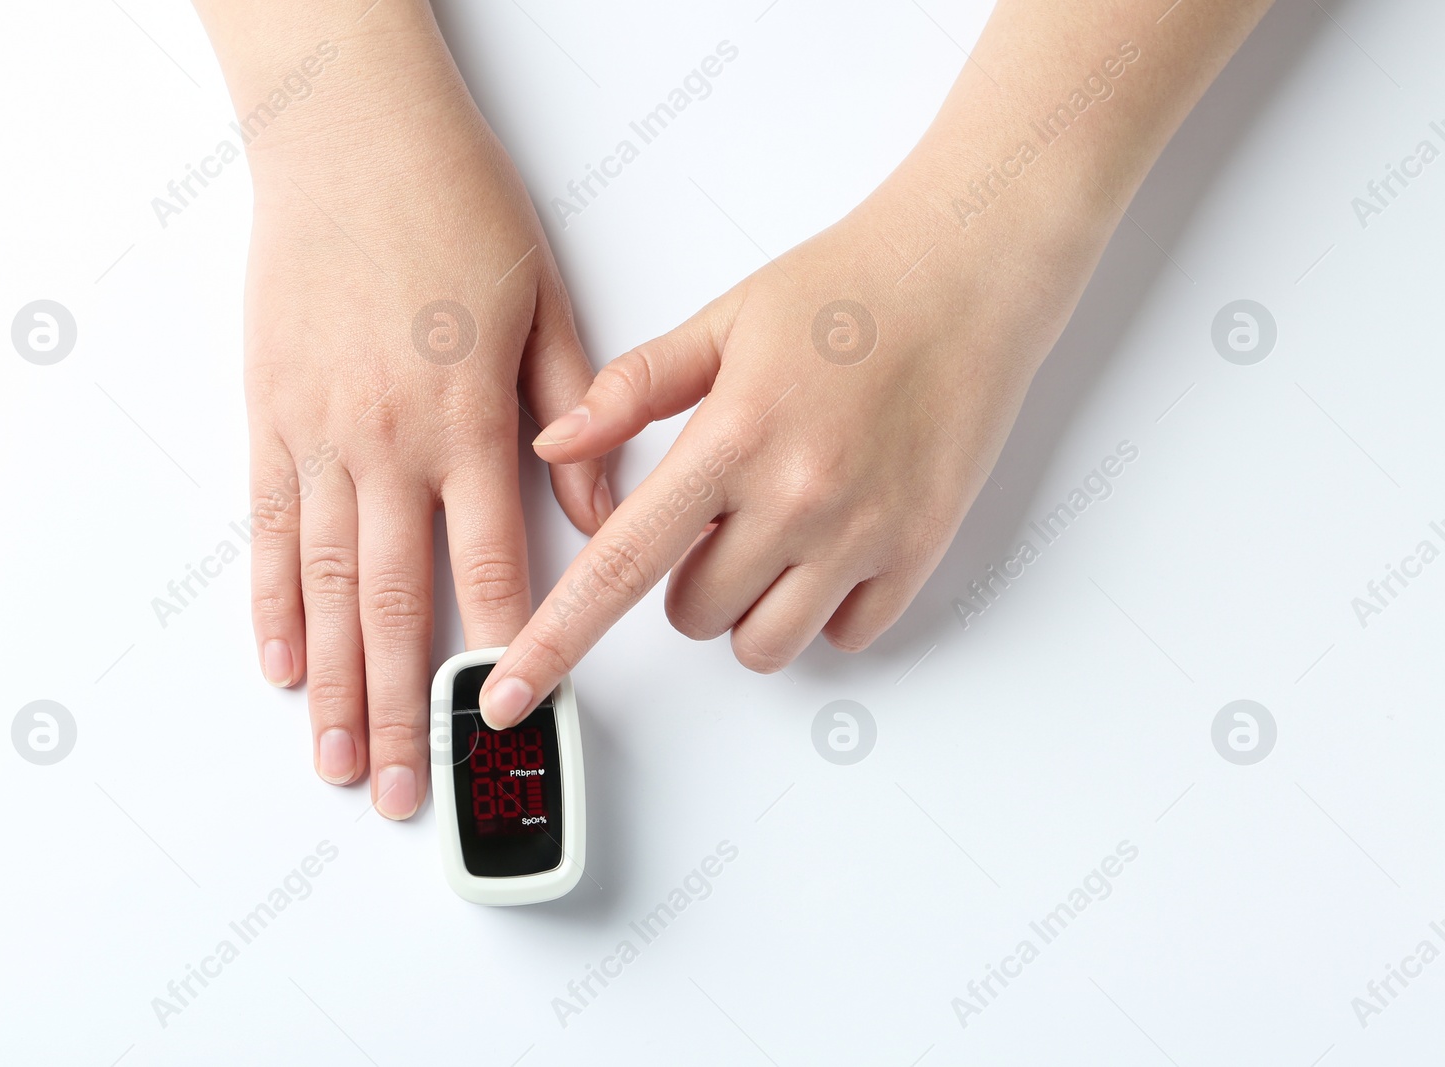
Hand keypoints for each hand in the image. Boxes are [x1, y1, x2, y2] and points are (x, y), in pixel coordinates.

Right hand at [202, 3, 609, 814]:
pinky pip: (269, 527)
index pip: (491, 564)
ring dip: (333, 682)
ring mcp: (319, 433)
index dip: (504, 651)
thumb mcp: (546, 302)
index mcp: (471, 417)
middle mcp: (390, 441)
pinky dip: (273, 601)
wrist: (349, 133)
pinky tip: (279, 661)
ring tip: (334, 757)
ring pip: (327, 585)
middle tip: (407, 786)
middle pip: (399, 604)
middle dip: (406, 708)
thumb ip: (576, 415)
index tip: (510, 720)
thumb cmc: (455, 207)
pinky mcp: (269, 414)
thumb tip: (598, 508)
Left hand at [475, 173, 1104, 727]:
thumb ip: (632, 390)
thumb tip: (553, 445)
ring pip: (765, 644)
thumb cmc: (847, 290)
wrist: (970, 274)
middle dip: (683, 584)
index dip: (557, 637)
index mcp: (730, 437)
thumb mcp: (723, 320)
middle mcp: (796, 497)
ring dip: (749, 609)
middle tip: (717, 518)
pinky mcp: (920, 550)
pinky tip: (831, 548)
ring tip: (773, 538)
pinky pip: (847, 638)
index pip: (620, 563)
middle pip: (691, 615)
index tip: (509, 692)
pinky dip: (826, 612)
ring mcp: (863, 532)